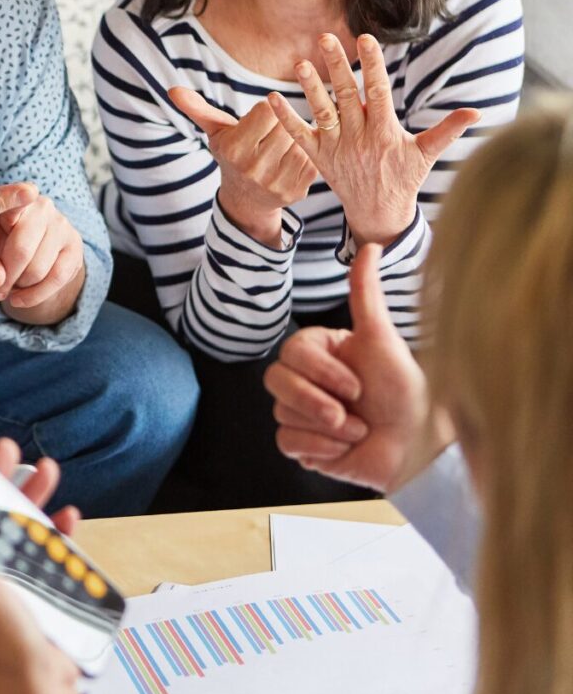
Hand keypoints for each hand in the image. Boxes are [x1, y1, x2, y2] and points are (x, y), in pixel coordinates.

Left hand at [0, 195, 85, 323]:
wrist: (21, 250)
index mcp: (13, 197)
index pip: (13, 203)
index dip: (10, 215)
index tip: (7, 221)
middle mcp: (42, 206)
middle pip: (22, 250)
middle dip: (5, 278)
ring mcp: (62, 225)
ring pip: (39, 269)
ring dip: (19, 287)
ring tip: (7, 288)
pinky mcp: (75, 246)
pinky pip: (58, 278)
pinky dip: (35, 295)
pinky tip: (19, 299)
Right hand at [169, 86, 317, 246]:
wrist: (246, 199)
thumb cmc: (232, 155)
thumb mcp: (215, 132)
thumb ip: (197, 109)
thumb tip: (173, 90)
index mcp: (234, 150)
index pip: (267, 109)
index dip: (265, 111)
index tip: (258, 121)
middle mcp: (253, 169)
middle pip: (285, 124)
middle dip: (280, 125)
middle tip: (271, 136)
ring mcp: (276, 183)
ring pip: (300, 140)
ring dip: (294, 138)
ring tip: (280, 147)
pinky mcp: (296, 191)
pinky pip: (312, 158)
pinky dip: (306, 154)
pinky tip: (291, 159)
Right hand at [264, 243, 453, 491]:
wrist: (418, 446)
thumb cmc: (404, 389)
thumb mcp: (381, 338)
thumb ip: (366, 293)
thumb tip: (371, 245)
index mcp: (318, 351)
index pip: (291, 353)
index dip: (321, 372)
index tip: (357, 385)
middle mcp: (305, 379)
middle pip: (276, 382)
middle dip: (317, 402)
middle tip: (352, 412)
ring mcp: (301, 412)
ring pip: (282, 413)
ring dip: (328, 428)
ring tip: (357, 430)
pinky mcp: (303, 445)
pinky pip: (287, 443)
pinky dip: (319, 449)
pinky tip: (344, 448)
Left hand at [268, 33, 479, 245]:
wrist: (377, 212)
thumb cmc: (405, 178)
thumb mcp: (427, 154)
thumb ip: (448, 130)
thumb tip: (477, 113)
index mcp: (384, 132)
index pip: (378, 92)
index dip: (373, 65)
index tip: (366, 39)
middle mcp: (358, 138)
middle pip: (346, 96)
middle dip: (336, 66)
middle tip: (324, 38)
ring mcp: (336, 147)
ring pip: (321, 113)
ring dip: (309, 89)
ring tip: (299, 63)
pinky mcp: (318, 157)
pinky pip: (298, 136)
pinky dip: (284, 118)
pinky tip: (271, 98)